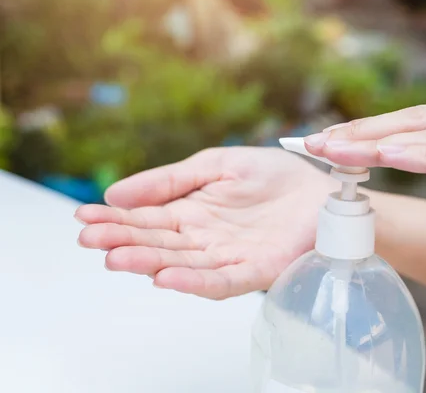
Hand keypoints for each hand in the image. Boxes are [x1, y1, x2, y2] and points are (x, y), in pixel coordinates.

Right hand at [76, 147, 333, 298]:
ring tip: (116, 257)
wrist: (322, 192)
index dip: (116, 217)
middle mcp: (203, 238)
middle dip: (123, 240)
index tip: (83, 216)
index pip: (147, 217)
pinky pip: (220, 281)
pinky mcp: (253, 272)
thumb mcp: (217, 164)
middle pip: (157, 242)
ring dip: (148, 261)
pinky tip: (166, 277)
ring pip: (181, 263)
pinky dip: (194, 281)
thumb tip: (116, 192)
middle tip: (89, 237)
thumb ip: (171, 179)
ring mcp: (226, 257)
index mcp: (193, 211)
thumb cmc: (275, 177)